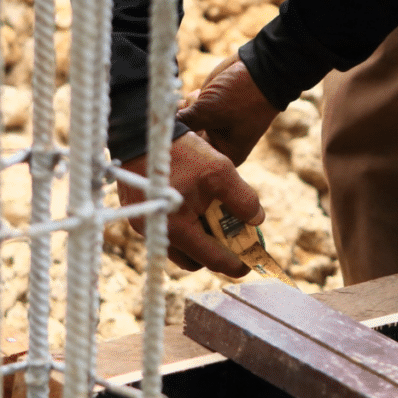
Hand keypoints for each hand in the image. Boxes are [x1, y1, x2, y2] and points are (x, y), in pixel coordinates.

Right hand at [119, 130, 264, 273]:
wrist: (141, 133)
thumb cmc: (181, 152)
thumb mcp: (221, 172)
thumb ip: (243, 199)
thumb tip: (257, 220)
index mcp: (177, 229)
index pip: (212, 260)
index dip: (235, 264)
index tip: (250, 264)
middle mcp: (156, 232)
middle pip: (192, 259)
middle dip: (215, 253)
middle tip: (232, 240)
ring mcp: (144, 223)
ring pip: (178, 246)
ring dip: (198, 240)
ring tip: (213, 220)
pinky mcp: (140, 212)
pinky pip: (166, 230)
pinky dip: (184, 227)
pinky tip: (194, 207)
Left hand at [176, 54, 277, 165]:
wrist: (261, 67)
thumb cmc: (242, 96)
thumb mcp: (209, 112)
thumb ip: (182, 124)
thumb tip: (158, 132)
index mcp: (225, 154)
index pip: (193, 162)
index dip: (179, 150)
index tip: (167, 136)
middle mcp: (217, 144)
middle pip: (186, 145)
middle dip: (179, 130)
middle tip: (176, 115)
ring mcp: (211, 126)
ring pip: (184, 126)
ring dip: (183, 112)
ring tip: (192, 102)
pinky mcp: (206, 110)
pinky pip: (187, 112)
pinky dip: (187, 103)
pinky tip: (195, 95)